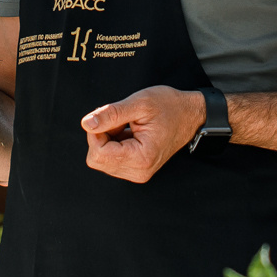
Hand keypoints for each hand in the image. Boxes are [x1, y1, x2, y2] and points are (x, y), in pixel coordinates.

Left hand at [80, 87, 203, 183]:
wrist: (190, 114)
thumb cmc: (169, 106)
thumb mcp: (139, 103)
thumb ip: (111, 114)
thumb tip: (87, 123)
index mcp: (141, 158)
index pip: (98, 154)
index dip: (97, 132)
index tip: (111, 117)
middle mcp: (139, 171)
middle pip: (97, 159)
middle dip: (102, 136)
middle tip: (122, 121)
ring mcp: (138, 172)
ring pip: (101, 159)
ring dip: (108, 139)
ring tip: (128, 126)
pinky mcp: (136, 169)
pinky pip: (110, 160)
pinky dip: (114, 143)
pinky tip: (129, 132)